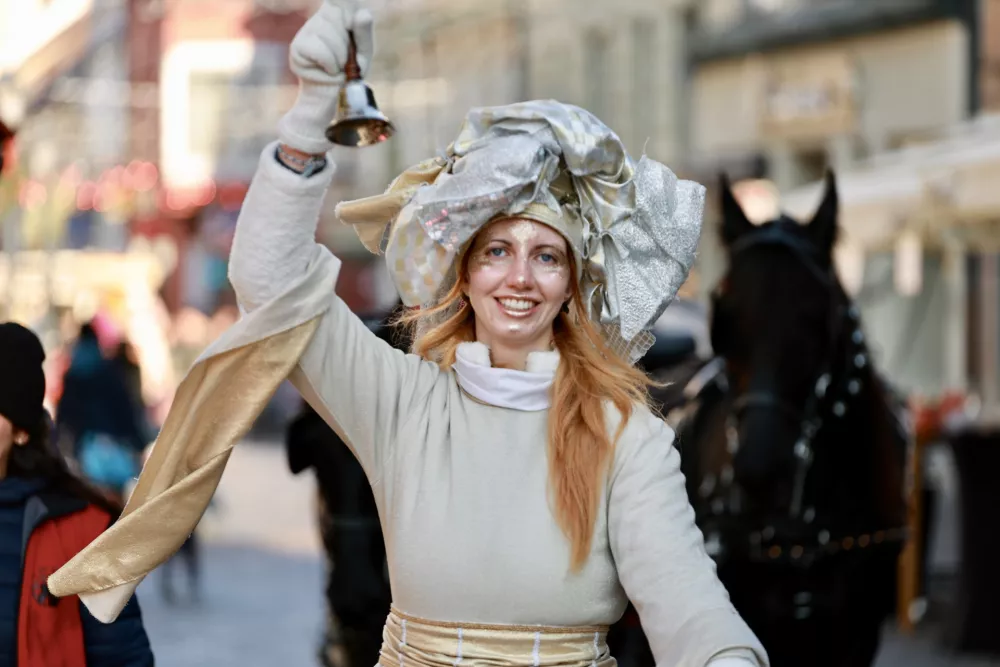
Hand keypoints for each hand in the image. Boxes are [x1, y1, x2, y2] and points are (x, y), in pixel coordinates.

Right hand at [278, 0, 374, 153]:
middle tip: (345, 60)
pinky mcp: (299, 47)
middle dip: (349, 46)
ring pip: (333, 40)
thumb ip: (364, 34)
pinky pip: (323, 52)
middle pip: (340, 22)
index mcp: (338, 14)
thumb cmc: (350, 72)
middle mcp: (321, 18)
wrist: (332, 97)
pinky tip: (326, 70)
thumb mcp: (363, 53)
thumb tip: (362, 13)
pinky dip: (330, 65)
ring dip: (340, 59)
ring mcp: (308, 31)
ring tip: (337, 66)